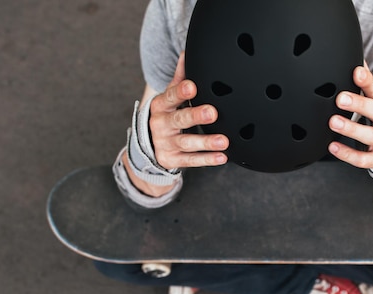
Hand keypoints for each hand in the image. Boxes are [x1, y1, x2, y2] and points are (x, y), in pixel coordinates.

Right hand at [148, 52, 228, 168]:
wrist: (149, 146)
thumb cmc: (167, 116)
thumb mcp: (169, 98)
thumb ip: (180, 78)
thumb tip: (187, 52)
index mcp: (161, 105)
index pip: (170, 96)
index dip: (181, 92)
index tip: (192, 87)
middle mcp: (161, 124)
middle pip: (179, 119)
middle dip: (195, 116)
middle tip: (212, 112)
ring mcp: (166, 144)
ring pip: (187, 143)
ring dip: (206, 142)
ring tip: (223, 141)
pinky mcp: (171, 160)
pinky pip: (191, 161)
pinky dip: (207, 159)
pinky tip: (222, 157)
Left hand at [327, 65, 372, 170]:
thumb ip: (366, 82)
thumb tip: (352, 57)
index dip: (368, 81)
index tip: (356, 72)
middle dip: (359, 104)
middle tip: (340, 98)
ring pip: (370, 136)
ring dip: (352, 129)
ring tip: (333, 122)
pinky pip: (363, 159)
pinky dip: (348, 154)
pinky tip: (332, 146)